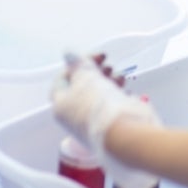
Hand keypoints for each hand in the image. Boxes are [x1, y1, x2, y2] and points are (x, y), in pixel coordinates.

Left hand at [51, 53, 160, 187]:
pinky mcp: (110, 126)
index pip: (63, 79)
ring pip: (99, 95)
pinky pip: (112, 105)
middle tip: (107, 65)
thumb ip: (78, 63)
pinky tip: (126, 90)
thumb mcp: (86, 76)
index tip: (91, 58)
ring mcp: (92, 123)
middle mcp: (74, 117)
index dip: (76, 65)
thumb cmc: (100, 106)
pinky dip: (119, 95)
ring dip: (110, 80)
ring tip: (119, 76)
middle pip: (82, 86)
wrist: (124, 134)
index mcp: (61, 105)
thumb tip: (69, 53)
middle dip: (96, 72)